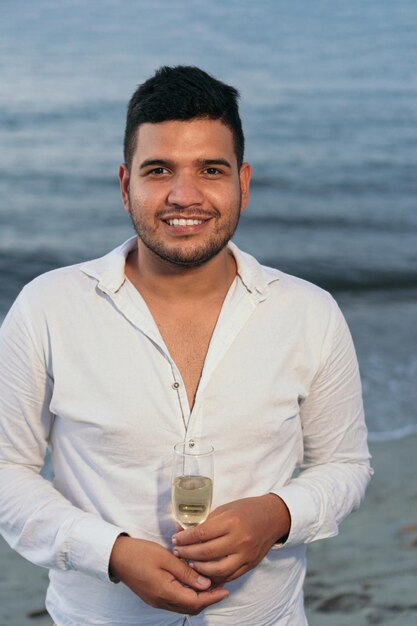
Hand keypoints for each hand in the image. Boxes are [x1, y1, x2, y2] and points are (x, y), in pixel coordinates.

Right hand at [109, 535, 228, 613]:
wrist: (116, 556)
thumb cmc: (140, 553)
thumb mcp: (166, 558)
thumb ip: (186, 572)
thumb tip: (205, 584)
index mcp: (165, 592)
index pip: (195, 602)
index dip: (212, 597)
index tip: (226, 589)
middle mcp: (161, 601)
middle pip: (191, 607)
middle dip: (208, 599)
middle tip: (221, 585)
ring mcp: (156, 600)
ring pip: (183, 606)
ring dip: (198, 598)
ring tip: (210, 583)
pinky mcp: (153, 596)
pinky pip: (175, 601)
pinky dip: (188, 595)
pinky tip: (193, 582)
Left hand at [171, 494, 290, 583]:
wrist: (274, 517)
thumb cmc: (247, 509)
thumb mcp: (226, 509)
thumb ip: (208, 522)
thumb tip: (185, 531)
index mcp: (231, 522)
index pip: (202, 533)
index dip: (185, 538)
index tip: (175, 539)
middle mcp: (239, 540)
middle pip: (206, 553)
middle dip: (187, 553)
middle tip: (177, 552)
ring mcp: (245, 555)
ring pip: (216, 570)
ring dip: (199, 569)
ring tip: (189, 563)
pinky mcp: (250, 565)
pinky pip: (229, 576)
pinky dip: (214, 576)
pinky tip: (204, 572)